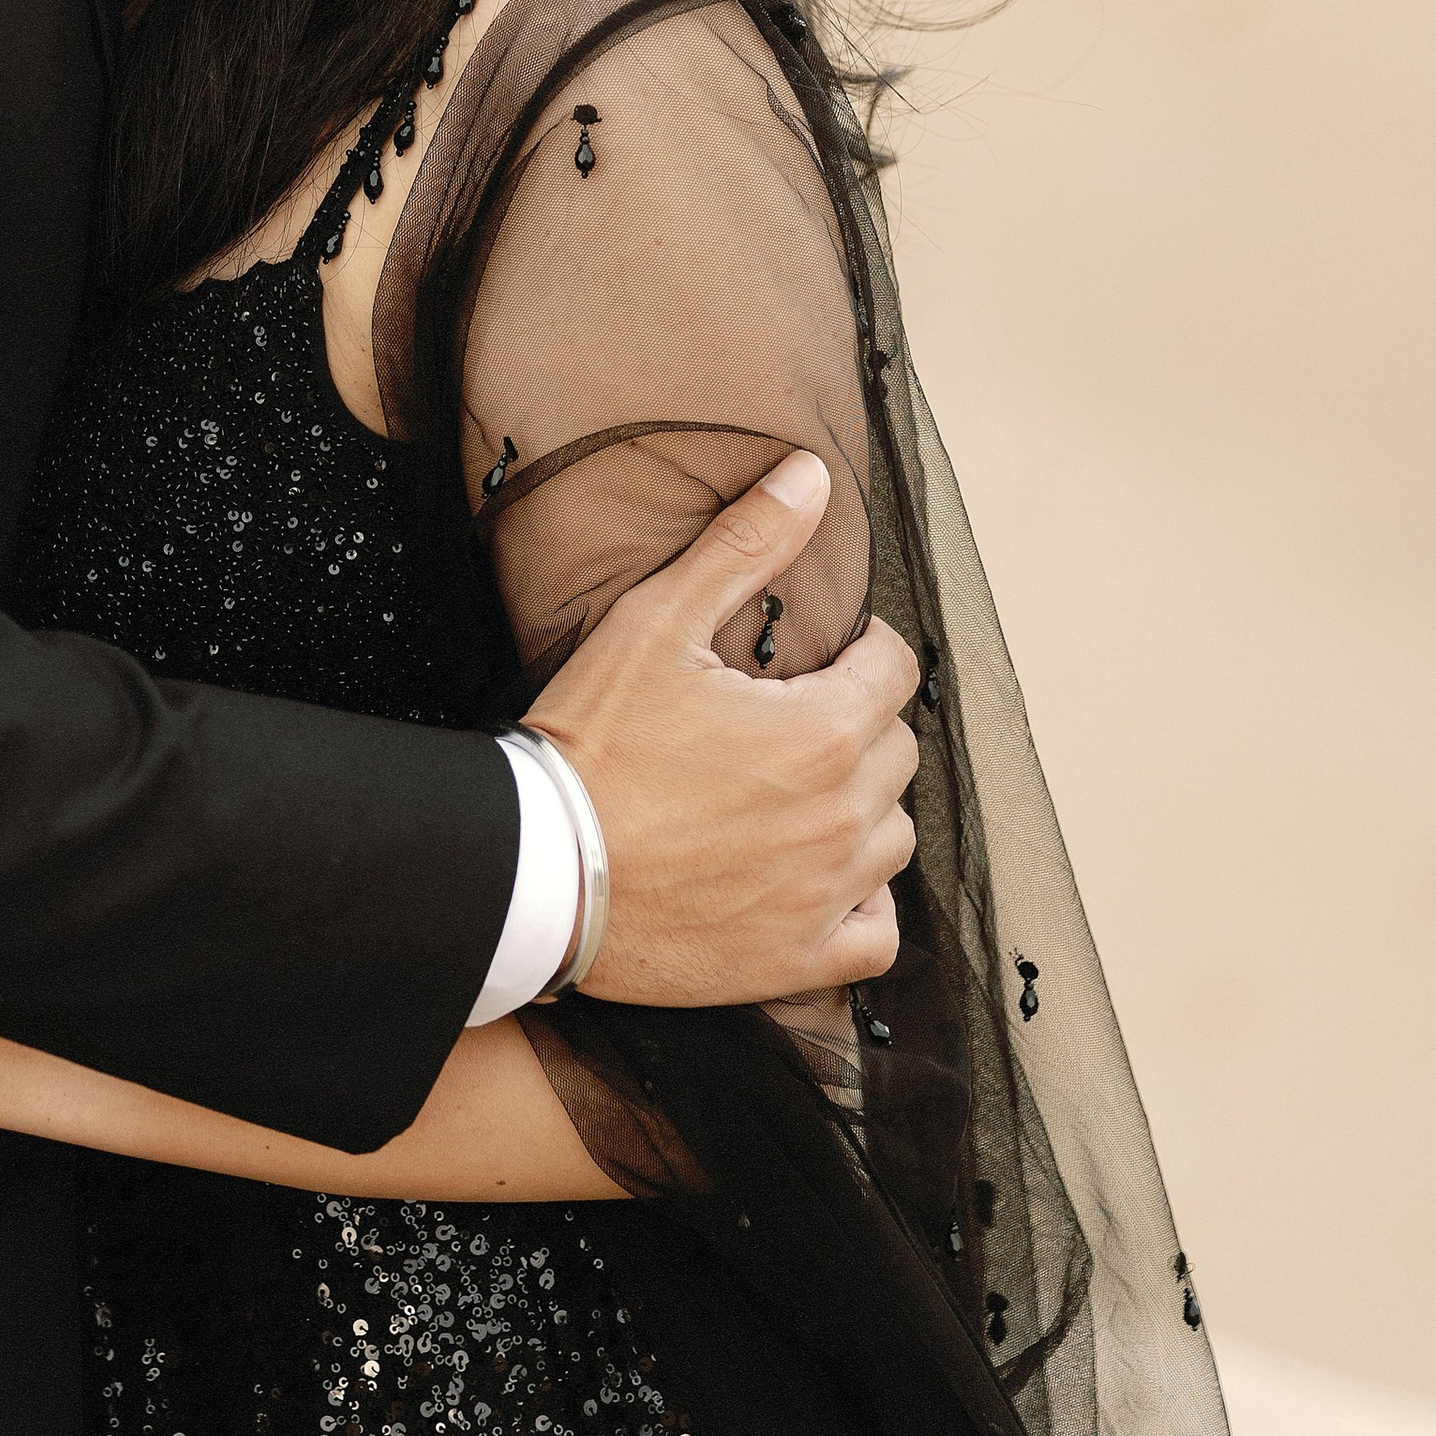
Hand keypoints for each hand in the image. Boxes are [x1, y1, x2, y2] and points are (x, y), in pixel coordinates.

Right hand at [527, 452, 917, 1009]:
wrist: (538, 868)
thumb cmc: (595, 742)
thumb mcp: (659, 620)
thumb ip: (745, 544)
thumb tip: (813, 475)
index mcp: (823, 730)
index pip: (895, 670)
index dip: (864, 649)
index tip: (827, 654)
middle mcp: (843, 816)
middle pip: (896, 750)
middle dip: (859, 722)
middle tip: (794, 718)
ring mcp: (825, 895)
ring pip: (893, 837)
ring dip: (861, 808)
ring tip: (800, 793)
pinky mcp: (797, 959)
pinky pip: (878, 935)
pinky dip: (863, 905)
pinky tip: (819, 879)